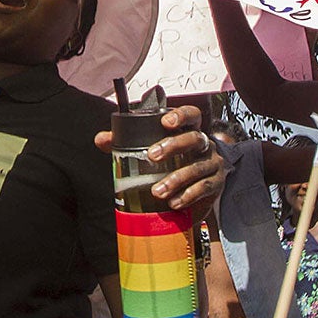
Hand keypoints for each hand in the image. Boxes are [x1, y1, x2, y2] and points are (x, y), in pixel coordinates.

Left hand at [94, 102, 223, 210]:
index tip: (165, 122)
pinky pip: (205, 187)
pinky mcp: (216, 183)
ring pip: (197, 166)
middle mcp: (203, 144)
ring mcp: (212, 163)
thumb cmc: (171, 165)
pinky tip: (174, 202)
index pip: (191, 115)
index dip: (181, 115)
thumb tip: (101, 139)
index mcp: (188, 131)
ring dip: (176, 178)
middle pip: (194, 138)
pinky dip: (188, 195)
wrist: (195, 193)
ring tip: (158, 191)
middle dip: (173, 145)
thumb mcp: (149, 152)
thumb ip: (125, 144)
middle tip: (152, 156)